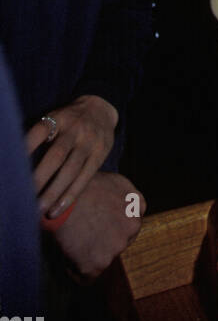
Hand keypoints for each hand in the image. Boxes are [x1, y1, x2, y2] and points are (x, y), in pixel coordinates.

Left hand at [26, 94, 118, 217]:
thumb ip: (40, 135)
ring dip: (54, 192)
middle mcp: (75, 129)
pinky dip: (70, 195)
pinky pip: (85, 178)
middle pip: (56, 155)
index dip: (27, 146)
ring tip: (39, 209)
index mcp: (59, 118)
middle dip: (40, 178)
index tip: (14, 163)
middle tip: (24, 197)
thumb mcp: (55, 119)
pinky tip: (58, 209)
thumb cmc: (67, 121)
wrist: (101, 110)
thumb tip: (17, 160)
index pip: (41, 131)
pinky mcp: (100, 154)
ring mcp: (90, 142)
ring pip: (71, 170)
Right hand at [52, 171, 145, 280]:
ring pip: (104, 258)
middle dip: (103, 241)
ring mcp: (117, 246)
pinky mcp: (99, 263)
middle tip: (82, 234)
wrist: (62, 198)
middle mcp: (133, 226)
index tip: (98, 225)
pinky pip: (87, 278)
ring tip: (72, 242)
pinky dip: (76, 272)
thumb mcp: (112, 181)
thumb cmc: (80, 185)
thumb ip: (125, 196)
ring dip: (90, 255)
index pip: (130, 223)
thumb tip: (125, 209)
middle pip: (119, 241)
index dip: (112, 226)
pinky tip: (67, 259)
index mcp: (137, 205)